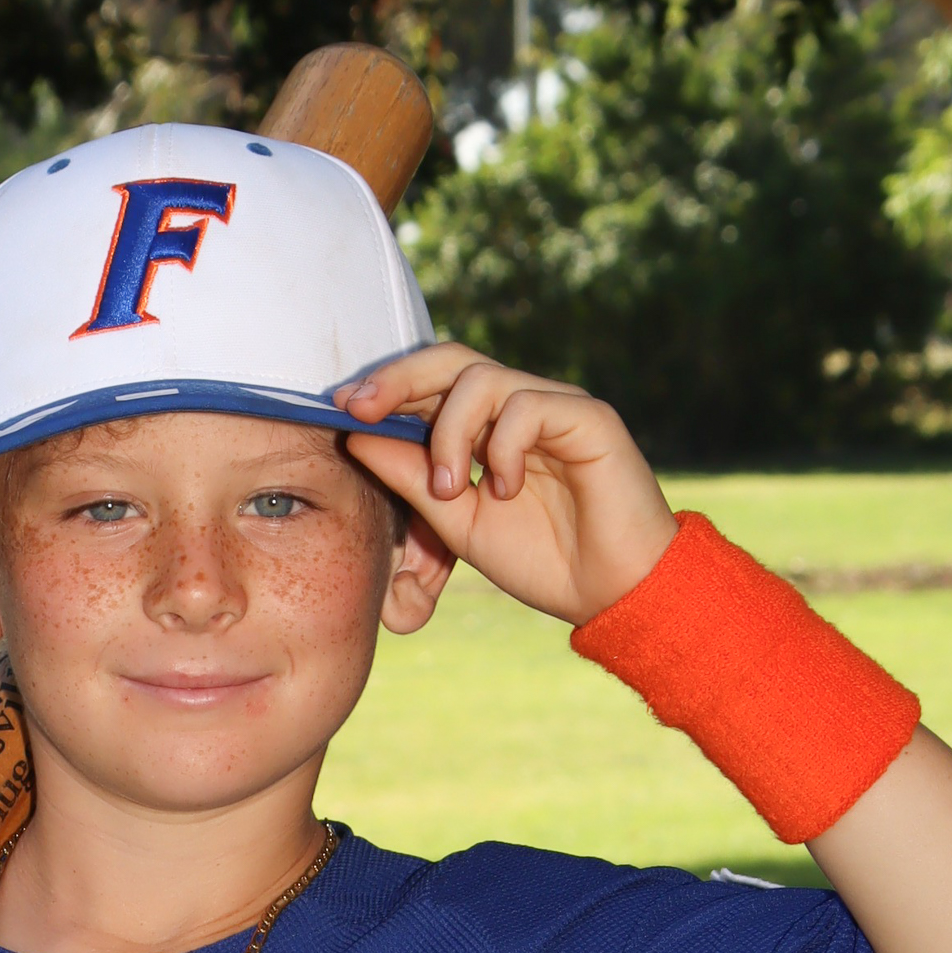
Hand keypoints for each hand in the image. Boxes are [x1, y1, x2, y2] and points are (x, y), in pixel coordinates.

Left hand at [338, 346, 678, 625]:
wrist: (610, 593)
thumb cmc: (543, 559)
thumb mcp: (458, 522)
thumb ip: (413, 479)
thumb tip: (357, 437)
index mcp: (489, 428)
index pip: (433, 384)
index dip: (387, 387)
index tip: (341, 408)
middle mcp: (520, 406)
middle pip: (452, 359)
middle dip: (399, 379)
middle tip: (361, 409)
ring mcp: (555, 406)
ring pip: (483, 379)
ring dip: (451, 432)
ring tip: (454, 489)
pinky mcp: (588, 417)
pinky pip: (526, 405)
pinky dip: (502, 445)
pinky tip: (506, 488)